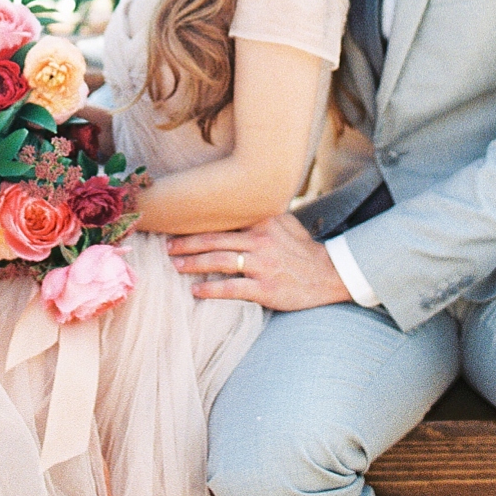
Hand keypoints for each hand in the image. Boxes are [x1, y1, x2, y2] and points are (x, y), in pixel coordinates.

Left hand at [167, 213, 353, 310]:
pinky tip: (196, 290)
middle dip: (186, 243)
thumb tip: (237, 204)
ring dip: (193, 264)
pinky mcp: (265, 288)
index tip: (177, 224)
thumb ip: (261, 214)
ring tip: (175, 267)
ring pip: (218, 261)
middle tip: (167, 247)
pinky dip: (211, 289)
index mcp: (262, 221)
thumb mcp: (286, 223)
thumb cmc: (303, 249)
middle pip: (214, 240)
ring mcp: (262, 265)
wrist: (329, 275)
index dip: (198, 223)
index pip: (223, 219)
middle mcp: (260, 240)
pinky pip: (232, 288)